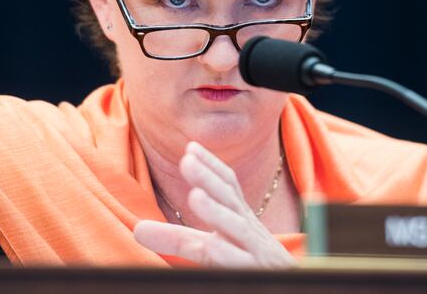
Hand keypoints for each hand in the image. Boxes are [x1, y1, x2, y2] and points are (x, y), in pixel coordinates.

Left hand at [134, 142, 296, 268]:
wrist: (290, 285)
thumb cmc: (249, 262)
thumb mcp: (214, 247)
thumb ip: (179, 238)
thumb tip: (136, 229)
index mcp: (240, 217)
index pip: (228, 186)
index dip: (211, 166)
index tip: (190, 147)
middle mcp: (249, 229)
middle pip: (230, 200)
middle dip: (209, 179)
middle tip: (187, 160)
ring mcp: (255, 252)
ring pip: (236, 229)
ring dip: (217, 211)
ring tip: (196, 196)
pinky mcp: (258, 274)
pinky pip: (242, 264)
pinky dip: (228, 253)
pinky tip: (212, 246)